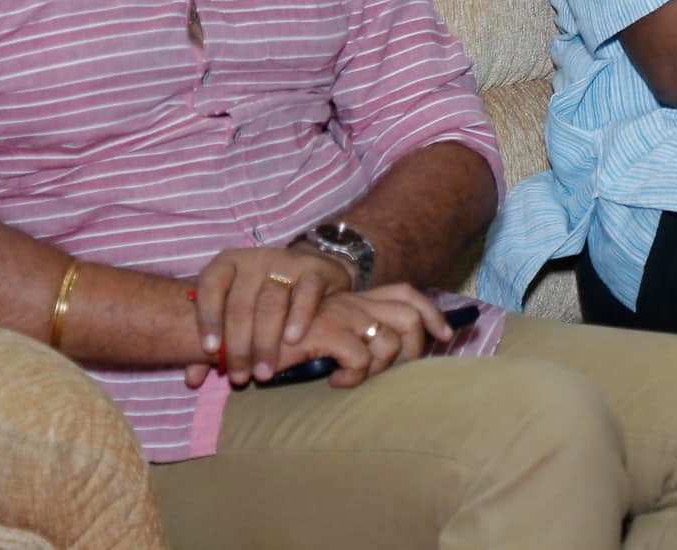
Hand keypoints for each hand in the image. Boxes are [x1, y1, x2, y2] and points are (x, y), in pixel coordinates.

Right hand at [186, 285, 454, 389]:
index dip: (432, 313)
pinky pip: (361, 358)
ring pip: (390, 341)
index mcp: (349, 298)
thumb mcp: (310, 332)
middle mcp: (349, 301)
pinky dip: (355, 376)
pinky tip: (334, 384)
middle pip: (410, 315)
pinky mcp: (323, 331)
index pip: (406, 294)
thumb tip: (371, 358)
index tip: (446, 335)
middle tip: (404, 372)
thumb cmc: (265, 335)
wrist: (230, 325)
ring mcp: (338, 313)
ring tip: (358, 378)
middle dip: (419, 347)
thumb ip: (337, 337)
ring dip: (382, 368)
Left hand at [188, 246, 354, 387]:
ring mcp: (286, 262)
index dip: (208, 317)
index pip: (211, 284)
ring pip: (271, 302)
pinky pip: (306, 292)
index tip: (210, 350)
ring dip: (265, 341)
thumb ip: (213, 342)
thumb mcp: (235, 313)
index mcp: (229, 264)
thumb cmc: (263, 298)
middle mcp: (255, 259)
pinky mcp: (315, 269)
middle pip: (241, 302)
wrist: (313, 272)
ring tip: (264, 373)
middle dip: (238, 345)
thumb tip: (192, 379)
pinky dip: (298, 317)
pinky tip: (292, 340)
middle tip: (239, 377)